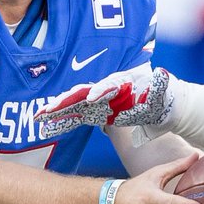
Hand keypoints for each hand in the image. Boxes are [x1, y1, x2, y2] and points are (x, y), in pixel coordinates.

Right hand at [37, 64, 176, 139]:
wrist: (161, 106)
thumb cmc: (160, 97)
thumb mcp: (162, 90)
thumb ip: (160, 85)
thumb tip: (162, 76)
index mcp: (119, 84)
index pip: (106, 86)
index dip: (98, 91)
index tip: (91, 99)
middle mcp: (105, 91)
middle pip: (82, 94)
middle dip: (65, 101)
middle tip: (49, 109)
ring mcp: (98, 102)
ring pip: (74, 104)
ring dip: (58, 110)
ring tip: (41, 116)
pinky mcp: (95, 112)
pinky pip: (76, 116)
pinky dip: (63, 121)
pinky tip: (48, 127)